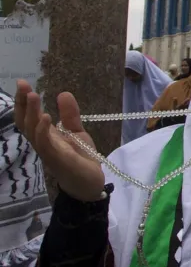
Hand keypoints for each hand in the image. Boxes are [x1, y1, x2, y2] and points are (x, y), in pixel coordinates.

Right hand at [14, 80, 105, 201]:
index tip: (23, 83)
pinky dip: (43, 131)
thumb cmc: (81, 158)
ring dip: (32, 113)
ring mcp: (48, 152)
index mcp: (45, 136)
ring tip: (34, 95)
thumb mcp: (76, 132)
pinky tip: (46, 117)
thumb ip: (69, 115)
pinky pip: (46, 145)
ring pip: (33, 132)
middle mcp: (42, 143)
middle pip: (26, 122)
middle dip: (23, 103)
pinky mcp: (57, 160)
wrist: (91, 184)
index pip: (29, 117)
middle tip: (23, 84)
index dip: (24, 101)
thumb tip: (62, 93)